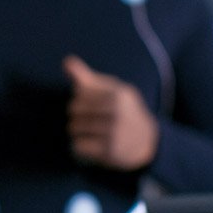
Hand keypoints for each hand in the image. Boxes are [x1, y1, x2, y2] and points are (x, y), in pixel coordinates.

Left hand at [64, 55, 158, 170]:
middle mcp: (117, 112)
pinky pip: (78, 146)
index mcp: (117, 94)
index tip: (89, 106)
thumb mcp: (111, 91)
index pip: (79, 94)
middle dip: (76, 116)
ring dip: (76, 132)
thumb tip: (66, 61)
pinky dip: (79, 147)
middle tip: (86, 121)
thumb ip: (87, 78)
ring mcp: (114, 132)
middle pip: (74, 111)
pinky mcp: (109, 151)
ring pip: (74, 128)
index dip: (79, 100)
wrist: (147, 141)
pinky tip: (90, 145)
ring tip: (88, 133)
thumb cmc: (122, 111)